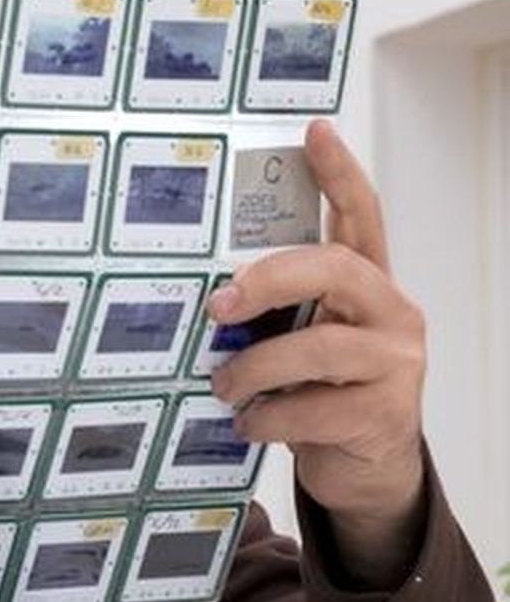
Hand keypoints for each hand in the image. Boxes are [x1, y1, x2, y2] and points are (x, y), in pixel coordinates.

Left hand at [206, 120, 425, 582]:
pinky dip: (266, 417)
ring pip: (319, 348)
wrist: (363, 469)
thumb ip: (276, 311)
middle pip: (337, 269)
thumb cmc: (319, 391)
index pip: (361, 217)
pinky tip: (248, 422)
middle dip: (269, 279)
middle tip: (219, 304)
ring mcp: (397, 364)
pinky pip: (311, 409)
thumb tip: (205, 295)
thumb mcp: (300, 340)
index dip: (339, 174)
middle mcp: (391, 313)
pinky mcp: (385, 415)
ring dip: (254, 369)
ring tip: (223, 385)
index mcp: (367, 285)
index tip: (314, 132)